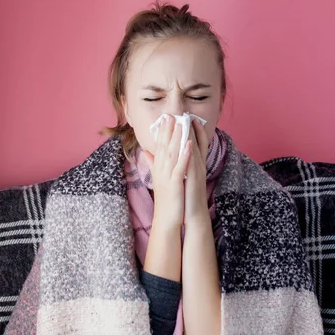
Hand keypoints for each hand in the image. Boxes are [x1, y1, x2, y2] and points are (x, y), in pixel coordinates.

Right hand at [143, 115, 189, 229]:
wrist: (166, 219)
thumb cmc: (164, 200)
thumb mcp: (158, 178)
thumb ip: (152, 163)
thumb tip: (146, 151)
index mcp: (158, 168)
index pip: (160, 146)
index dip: (163, 132)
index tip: (165, 117)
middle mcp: (161, 170)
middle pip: (164, 147)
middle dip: (168, 130)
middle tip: (171, 114)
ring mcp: (167, 177)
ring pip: (172, 154)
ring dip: (176, 138)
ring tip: (181, 123)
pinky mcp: (174, 184)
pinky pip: (180, 167)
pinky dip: (184, 156)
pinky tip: (189, 145)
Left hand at [183, 118, 209, 226]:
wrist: (192, 213)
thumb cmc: (186, 196)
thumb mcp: (181, 178)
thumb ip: (178, 165)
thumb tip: (172, 157)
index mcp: (195, 165)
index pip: (196, 143)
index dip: (193, 130)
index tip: (186, 117)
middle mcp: (199, 165)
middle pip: (198, 142)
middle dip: (193, 127)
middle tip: (187, 112)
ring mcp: (198, 171)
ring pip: (196, 149)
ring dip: (192, 135)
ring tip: (188, 120)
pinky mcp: (194, 178)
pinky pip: (193, 161)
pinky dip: (191, 151)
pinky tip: (187, 141)